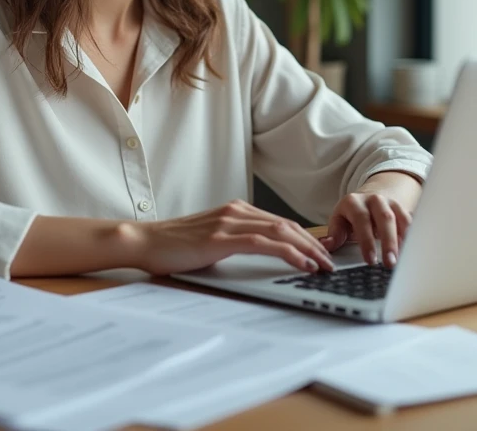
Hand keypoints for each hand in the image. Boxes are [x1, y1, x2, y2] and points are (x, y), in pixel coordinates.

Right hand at [128, 199, 334, 275]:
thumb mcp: (210, 242)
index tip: (322, 253)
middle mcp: (236, 211)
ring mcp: (230, 221)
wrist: (145, 242)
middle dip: (314, 244)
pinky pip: (266, 243)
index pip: (280, 223)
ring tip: (325, 265)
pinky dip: (290, 252)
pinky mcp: (223, 237)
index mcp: (235, 210)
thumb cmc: (173, 247)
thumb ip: (234, 243)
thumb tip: (258, 257)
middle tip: (332, 262)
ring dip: (309, 249)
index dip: (306, 238)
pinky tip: (303, 263)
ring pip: (282, 231)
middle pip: (287, 225)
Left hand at [321, 173, 421, 266]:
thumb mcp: (339, 221)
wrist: (368, 199)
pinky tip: (411, 252)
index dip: (366, 240)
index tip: (370, 260)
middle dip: (389, 242)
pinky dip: (412, 237)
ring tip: (404, 260)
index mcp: (354, 202)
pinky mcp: (403, 209)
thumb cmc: (351, 216)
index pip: (361, 220)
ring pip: (401, 219)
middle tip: (390, 263)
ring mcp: (391, 203)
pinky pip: (410, 223)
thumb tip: (327, 245)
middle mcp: (374, 199)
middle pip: (385, 218)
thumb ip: (334, 234)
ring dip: (403, 241)